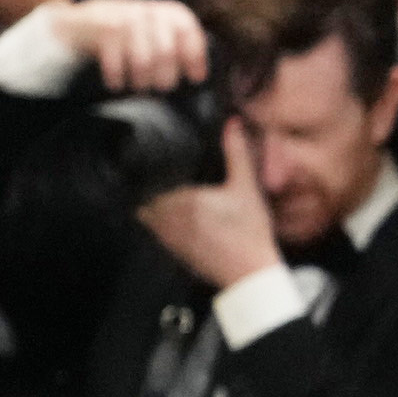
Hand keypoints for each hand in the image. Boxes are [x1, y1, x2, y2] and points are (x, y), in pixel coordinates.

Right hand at [43, 0, 209, 91]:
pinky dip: (117, 76)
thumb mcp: (156, 30)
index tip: (196, 78)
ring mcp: (125, 17)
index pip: (188, 30)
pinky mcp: (102, 27)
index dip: (194, 56)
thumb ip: (177, 43)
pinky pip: (116, 60)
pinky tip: (116, 84)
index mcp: (168, 11)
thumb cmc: (129, 32)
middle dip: (166, 74)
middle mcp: (149, 11)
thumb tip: (198, 73)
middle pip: (166, 50)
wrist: (82, 20)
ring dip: (142, 78)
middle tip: (162, 87)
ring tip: (140, 87)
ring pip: (142, 59)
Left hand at [139, 136, 281, 292]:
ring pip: (149, 215)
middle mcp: (168, 217)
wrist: (250, 272)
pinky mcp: (173, 251)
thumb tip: (232, 124)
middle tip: (169, 183)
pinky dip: (164, 227)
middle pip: (147, 196)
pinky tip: (183, 224)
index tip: (165, 171)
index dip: (156, 174)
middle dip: (155, 190)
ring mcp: (168, 236)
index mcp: (182, 197)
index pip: (153, 179)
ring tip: (175, 203)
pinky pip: (158, 233)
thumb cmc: (250, 233)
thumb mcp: (246, 188)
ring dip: (155, 208)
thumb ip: (236, 154)